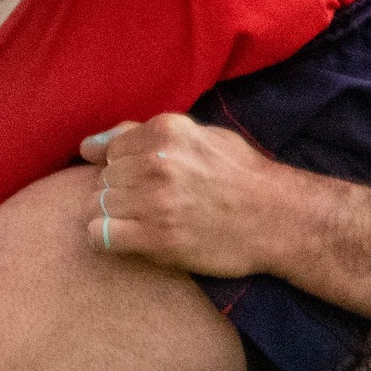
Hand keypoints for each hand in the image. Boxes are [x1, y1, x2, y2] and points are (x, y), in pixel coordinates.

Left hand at [79, 113, 281, 276]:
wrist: (282, 219)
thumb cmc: (241, 176)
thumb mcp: (200, 137)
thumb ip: (143, 135)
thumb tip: (87, 146)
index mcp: (167, 131)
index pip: (110, 149)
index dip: (125, 167)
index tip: (146, 180)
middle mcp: (157, 163)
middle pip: (104, 179)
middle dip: (121, 192)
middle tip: (153, 204)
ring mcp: (156, 201)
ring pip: (99, 205)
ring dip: (116, 216)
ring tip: (146, 221)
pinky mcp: (158, 238)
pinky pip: (100, 235)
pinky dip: (105, 239)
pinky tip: (128, 239)